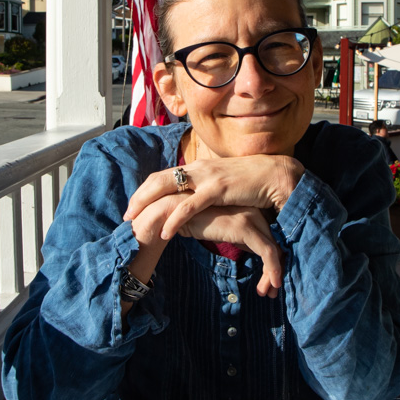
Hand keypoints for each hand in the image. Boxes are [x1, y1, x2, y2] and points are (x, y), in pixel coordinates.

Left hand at [124, 155, 303, 238]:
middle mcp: (198, 168)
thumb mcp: (221, 184)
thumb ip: (205, 190)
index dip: (145, 190)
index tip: (133, 205)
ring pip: (168, 188)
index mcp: (198, 167)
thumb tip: (193, 202)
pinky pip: (190, 205)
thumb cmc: (250, 182)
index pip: (163, 175)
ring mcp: (206, 177)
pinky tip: (164, 232)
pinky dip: (174, 218)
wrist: (274, 174)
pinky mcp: (218, 189)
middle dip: (139, 197)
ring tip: (135, 222)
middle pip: (158, 179)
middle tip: (126, 215)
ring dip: (148, 205)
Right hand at [178, 206, 284, 297]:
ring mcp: (251, 217)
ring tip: (270, 292)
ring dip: (275, 274)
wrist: (175, 212)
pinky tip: (272, 284)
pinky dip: (273, 269)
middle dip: (277, 269)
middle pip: (276, 243)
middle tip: (273, 291)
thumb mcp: (224, 229)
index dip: (274, 260)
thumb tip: (255, 252)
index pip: (273, 237)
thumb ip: (241, 236)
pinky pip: (267, 251)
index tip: (271, 281)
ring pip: (274, 249)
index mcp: (253, 209)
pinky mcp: (244, 227)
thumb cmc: (196, 220)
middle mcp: (256, 211)